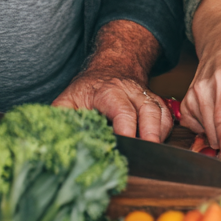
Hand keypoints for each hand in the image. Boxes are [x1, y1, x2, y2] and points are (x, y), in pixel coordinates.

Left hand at [54, 72, 172, 141]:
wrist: (110, 67)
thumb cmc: (88, 89)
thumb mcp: (68, 99)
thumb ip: (60, 117)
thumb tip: (53, 138)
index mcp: (108, 91)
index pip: (121, 109)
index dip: (126, 127)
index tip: (126, 144)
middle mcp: (130, 91)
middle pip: (146, 109)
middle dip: (150, 132)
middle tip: (149, 153)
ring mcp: (145, 95)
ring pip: (159, 111)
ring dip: (160, 132)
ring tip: (157, 152)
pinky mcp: (154, 101)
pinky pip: (166, 114)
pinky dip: (166, 129)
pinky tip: (159, 142)